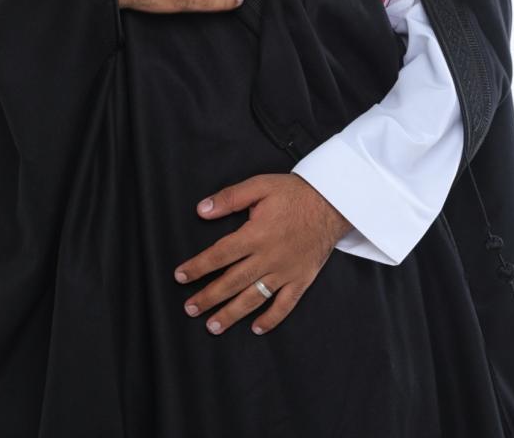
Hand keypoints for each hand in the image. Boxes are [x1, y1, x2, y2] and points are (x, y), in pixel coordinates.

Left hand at [173, 173, 352, 335]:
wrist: (332, 202)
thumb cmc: (294, 193)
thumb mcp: (260, 185)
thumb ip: (230, 198)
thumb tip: (202, 210)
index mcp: (256, 234)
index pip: (220, 254)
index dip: (198, 267)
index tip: (181, 276)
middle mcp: (269, 257)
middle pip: (233, 281)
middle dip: (208, 297)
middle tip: (190, 309)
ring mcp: (286, 271)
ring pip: (254, 297)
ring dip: (232, 313)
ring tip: (213, 326)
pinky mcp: (301, 279)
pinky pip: (285, 304)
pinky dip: (271, 319)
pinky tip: (256, 328)